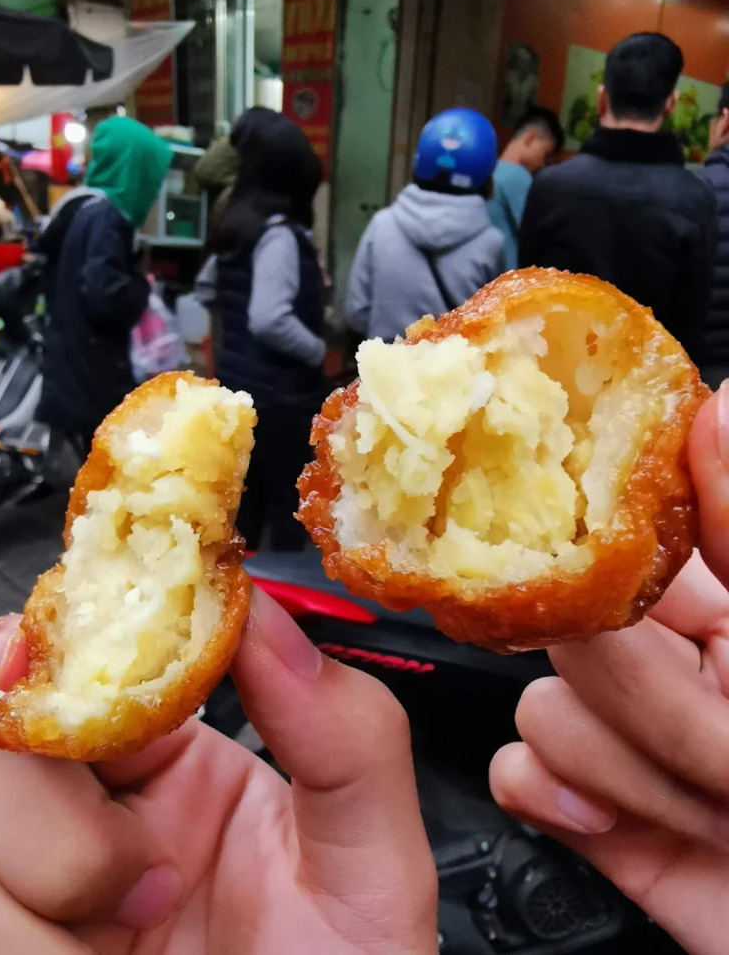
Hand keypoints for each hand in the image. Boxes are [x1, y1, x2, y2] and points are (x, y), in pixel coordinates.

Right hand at [0, 588, 436, 953]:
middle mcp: (98, 823)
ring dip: (46, 881)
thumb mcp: (373, 865)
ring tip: (141, 937)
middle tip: (144, 865)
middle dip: (53, 789)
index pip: (96, 664)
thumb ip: (345, 734)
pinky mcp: (3, 954)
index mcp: (181, 770)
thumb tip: (266, 615)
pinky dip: (18, 947)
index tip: (58, 638)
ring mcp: (41, 900)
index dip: (67, 636)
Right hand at [490, 387, 728, 954]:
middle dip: (651, 703)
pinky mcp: (585, 806)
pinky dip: (554, 797)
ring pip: (540, 703)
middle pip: (570, 626)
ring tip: (716, 811)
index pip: (622, 532)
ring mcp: (621, 732)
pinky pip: (514, 769)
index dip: (597, 534)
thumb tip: (719, 400)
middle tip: (728, 742)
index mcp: (722, 599)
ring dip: (632, 774)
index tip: (601, 562)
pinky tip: (614, 820)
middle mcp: (667, 657)